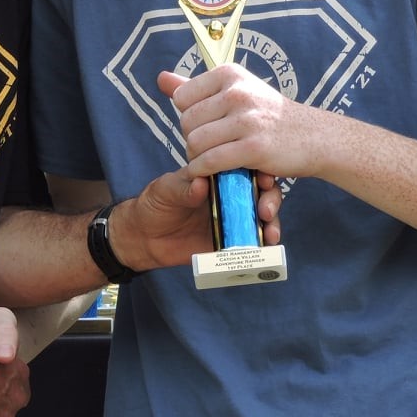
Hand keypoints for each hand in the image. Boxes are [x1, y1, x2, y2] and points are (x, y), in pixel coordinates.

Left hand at [114, 164, 281, 270]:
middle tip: (266, 211)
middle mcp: (230, 196)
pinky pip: (252, 242)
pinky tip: (266, 247)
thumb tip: (201, 183)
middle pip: (261, 193)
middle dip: (271, 200)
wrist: (144, 238)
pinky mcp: (230, 242)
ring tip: (270, 233)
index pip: (245, 168)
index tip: (265, 178)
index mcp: (217, 176)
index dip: (260, 170)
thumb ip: (183, 187)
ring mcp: (232, 219)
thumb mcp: (165, 190)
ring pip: (262, 218)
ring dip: (271, 224)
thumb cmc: (155, 204)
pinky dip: (263, 245)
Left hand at [158, 66, 329, 184]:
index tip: (206, 125)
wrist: (314, 136)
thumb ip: (195, 87)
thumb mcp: (236, 90)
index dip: (189, 116)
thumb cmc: (269, 115)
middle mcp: (237, 92)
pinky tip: (209, 173)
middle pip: (186, 122)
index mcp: (229, 74)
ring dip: (197, 157)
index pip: (182, 98)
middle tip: (209, 147)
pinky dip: (203, 170)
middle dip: (192, 139)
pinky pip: (210, 161)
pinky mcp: (253, 147)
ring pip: (195, 143)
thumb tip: (161, 78)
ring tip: (212, 159)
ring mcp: (246, 119)